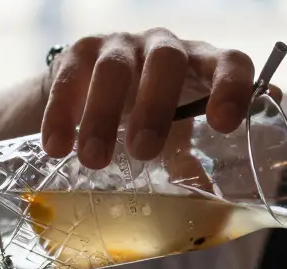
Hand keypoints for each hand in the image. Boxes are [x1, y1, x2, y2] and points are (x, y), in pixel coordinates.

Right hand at [41, 29, 261, 168]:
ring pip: (114, 69)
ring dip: (103, 115)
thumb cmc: (155, 119)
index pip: (230, 63)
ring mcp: (121, 47)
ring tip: (94, 159)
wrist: (96, 91)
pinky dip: (60, 115)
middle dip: (155, 105)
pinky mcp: (79, 53)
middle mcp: (165, 48)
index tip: (223, 124)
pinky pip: (69, 78)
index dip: (231, 88)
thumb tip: (212, 204)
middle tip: (142, 151)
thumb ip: (193, 165)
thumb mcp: (178, 140)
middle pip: (166, 60)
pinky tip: (56, 147)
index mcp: (203, 67)